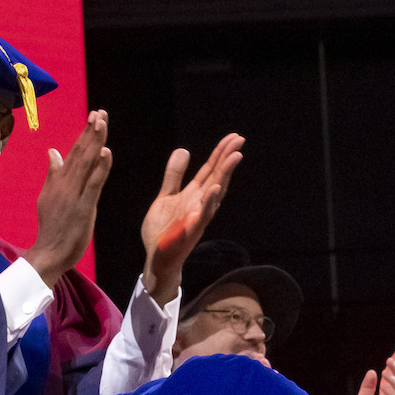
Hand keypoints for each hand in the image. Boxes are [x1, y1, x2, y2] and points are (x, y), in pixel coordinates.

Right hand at [24, 109, 112, 285]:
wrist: (48, 252)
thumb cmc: (52, 227)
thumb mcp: (48, 197)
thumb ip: (53, 173)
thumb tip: (53, 151)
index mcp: (59, 181)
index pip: (74, 152)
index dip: (85, 134)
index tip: (94, 116)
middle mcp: (65, 184)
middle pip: (80, 153)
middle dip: (91, 131)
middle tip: (100, 112)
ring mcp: (73, 195)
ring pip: (86, 163)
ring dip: (95, 142)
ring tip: (102, 122)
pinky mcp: (83, 208)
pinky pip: (93, 184)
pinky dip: (100, 168)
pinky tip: (106, 152)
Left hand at [140, 133, 244, 304]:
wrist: (155, 257)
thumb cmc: (163, 229)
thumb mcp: (166, 196)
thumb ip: (174, 176)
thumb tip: (184, 150)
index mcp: (194, 194)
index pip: (211, 170)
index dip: (220, 153)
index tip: (233, 137)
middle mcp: (201, 204)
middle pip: (217, 177)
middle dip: (227, 158)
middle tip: (239, 140)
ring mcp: (198, 217)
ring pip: (215, 194)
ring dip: (225, 175)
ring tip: (234, 157)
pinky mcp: (190, 231)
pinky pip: (202, 216)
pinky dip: (208, 203)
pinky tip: (214, 190)